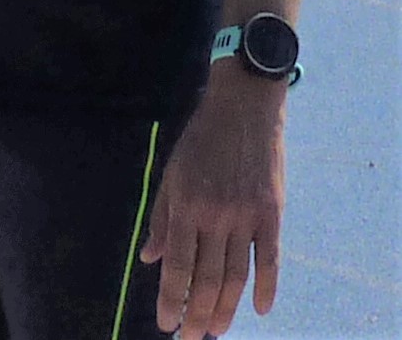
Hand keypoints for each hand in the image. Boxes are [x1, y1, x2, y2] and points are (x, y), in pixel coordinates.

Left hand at [140, 67, 285, 337]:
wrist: (243, 106)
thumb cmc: (202, 139)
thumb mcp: (172, 172)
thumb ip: (161, 217)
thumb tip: (149, 258)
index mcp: (186, 204)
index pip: (177, 266)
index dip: (171, 300)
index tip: (166, 324)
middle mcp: (216, 215)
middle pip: (207, 280)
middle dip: (197, 315)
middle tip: (191, 338)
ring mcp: (246, 215)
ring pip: (237, 277)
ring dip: (226, 309)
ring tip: (216, 330)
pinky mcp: (272, 212)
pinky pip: (270, 259)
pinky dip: (268, 288)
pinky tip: (261, 310)